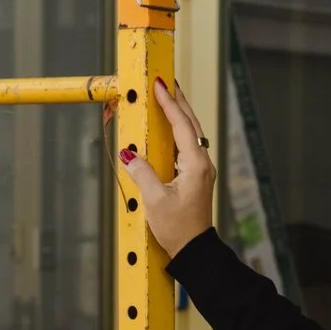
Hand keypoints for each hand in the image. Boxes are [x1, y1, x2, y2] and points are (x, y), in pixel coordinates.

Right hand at [118, 76, 215, 258]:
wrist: (194, 249)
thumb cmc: (177, 228)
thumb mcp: (154, 200)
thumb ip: (142, 173)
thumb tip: (128, 154)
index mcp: (195, 164)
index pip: (182, 125)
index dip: (169, 103)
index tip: (160, 84)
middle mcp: (202, 163)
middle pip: (190, 124)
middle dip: (178, 101)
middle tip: (166, 80)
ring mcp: (200, 169)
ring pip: (190, 133)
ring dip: (179, 113)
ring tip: (167, 96)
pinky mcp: (195, 176)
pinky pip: (187, 145)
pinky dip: (178, 130)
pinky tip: (169, 125)